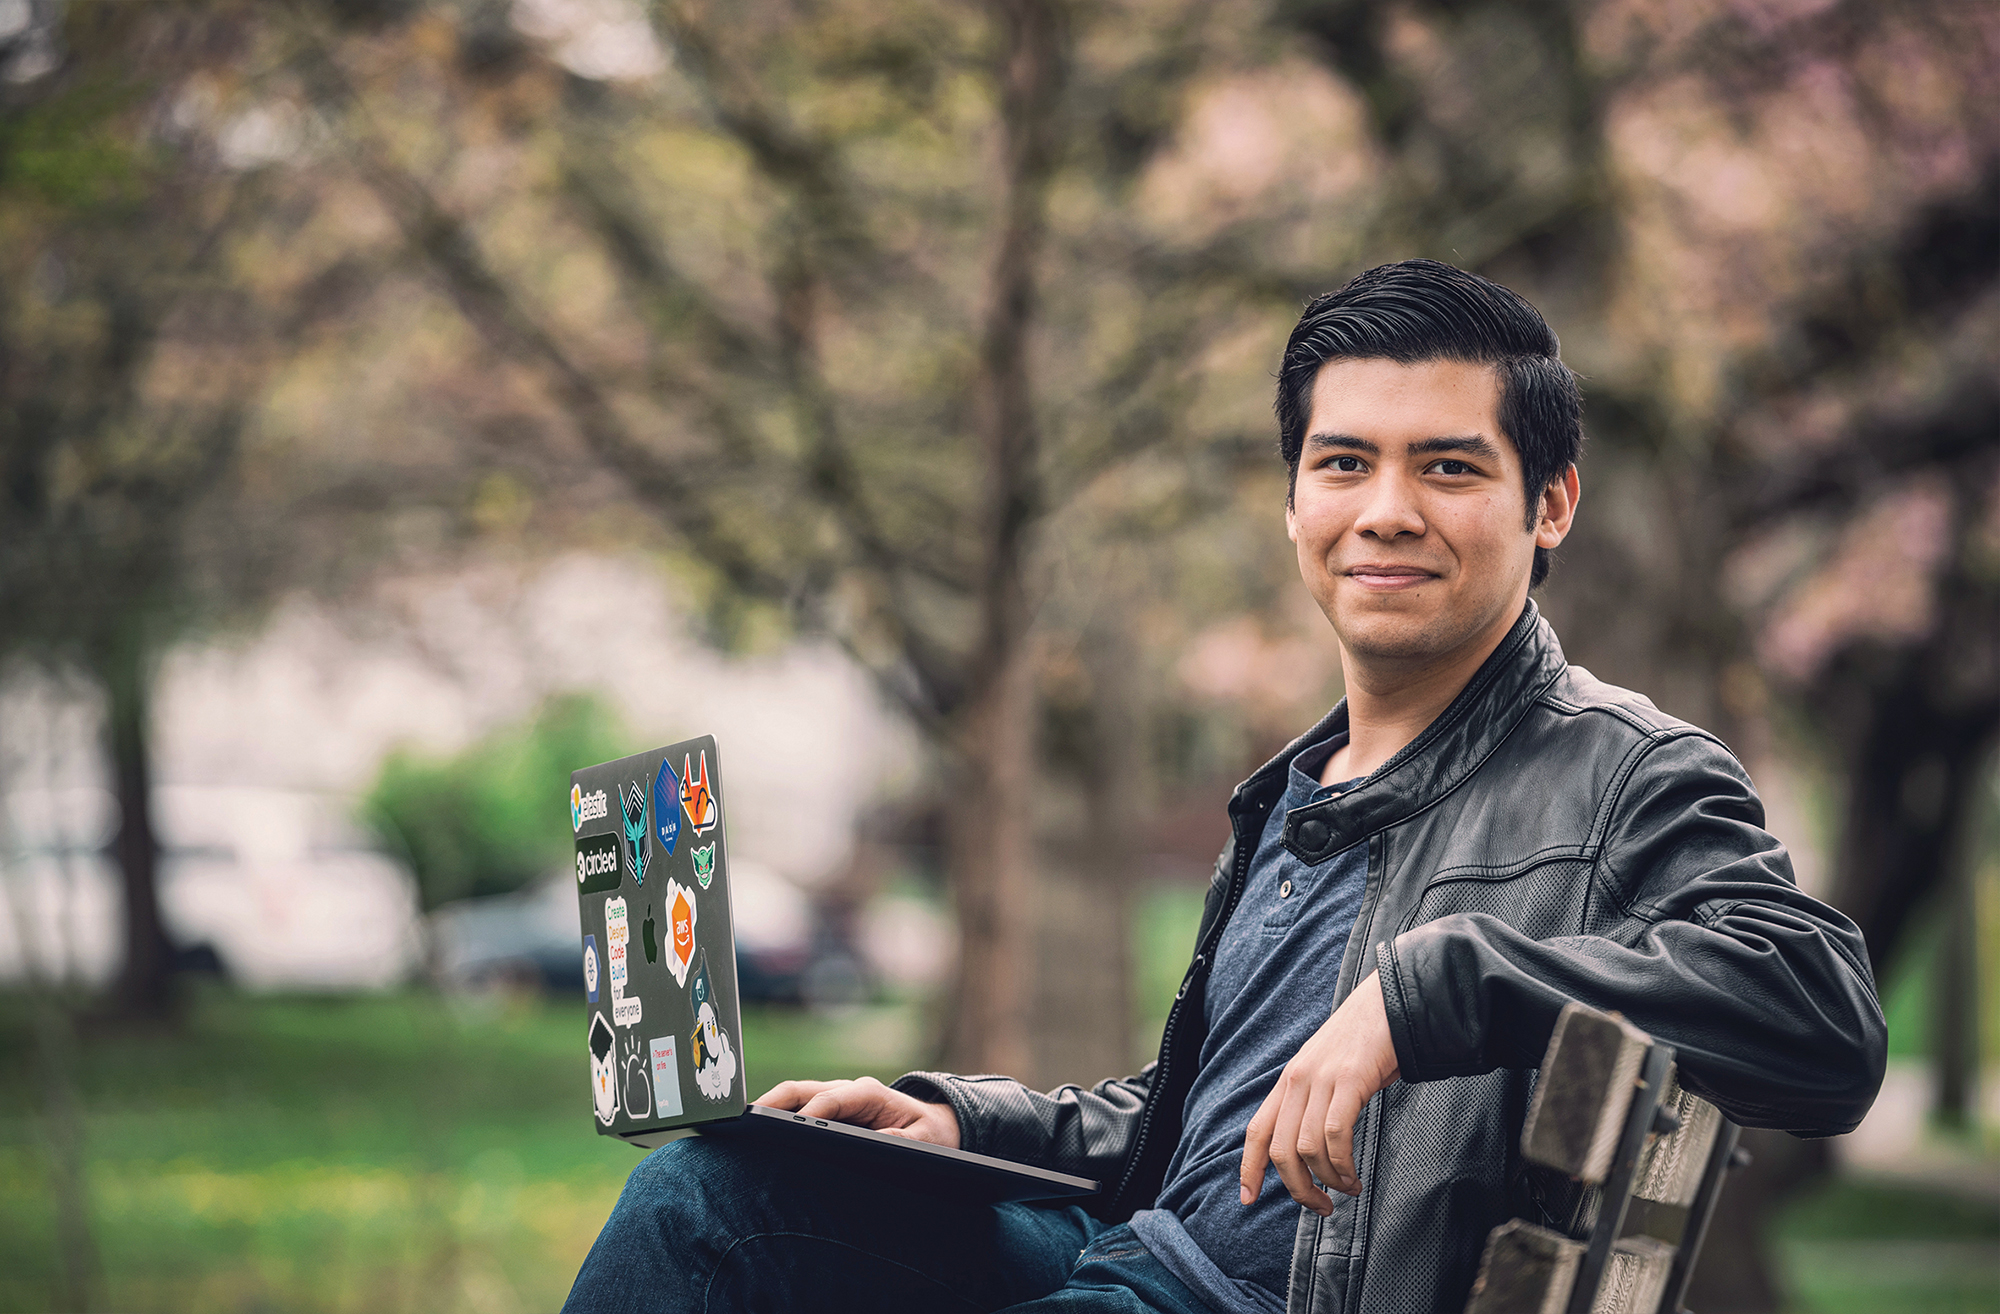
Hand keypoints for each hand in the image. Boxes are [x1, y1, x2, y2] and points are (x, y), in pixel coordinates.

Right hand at [755, 1076, 960, 1148]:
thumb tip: (884, 1138)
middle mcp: (847, 1091)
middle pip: (802, 1090)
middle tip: (747, 1120)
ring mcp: (834, 1099)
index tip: (791, 1128)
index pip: (831, 1098)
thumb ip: (907, 1140)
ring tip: (741, 1128)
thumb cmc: (929, 1133)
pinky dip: (776, 1118)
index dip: (810, 1112)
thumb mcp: (928, 1140)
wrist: (933, 1126)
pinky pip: (797, 1110)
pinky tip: (758, 1138)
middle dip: (774, 1102)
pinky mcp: (827, 1111)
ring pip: (794, 1097)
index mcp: (869, 1092)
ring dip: (769, 1108)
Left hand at [1240, 970, 1400, 1214]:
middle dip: (1299, 1188)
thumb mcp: (1327, 1071)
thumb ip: (1315, 1103)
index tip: (1247, 1197)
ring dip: (1329, 1180)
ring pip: (1308, 1149)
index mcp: (1288, 1081)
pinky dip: (1343, 1164)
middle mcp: (1297, 1080)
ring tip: (1347, 1188)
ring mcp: (1321, 1079)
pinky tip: (1355, 1174)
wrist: (1389, 1003)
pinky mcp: (1348, 1080)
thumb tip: (1314, 1150)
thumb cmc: (1364, 1041)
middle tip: (1320, 1206)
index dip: (1249, 1167)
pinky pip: (1335, 1135)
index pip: (1257, 1129)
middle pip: (1281, 1150)